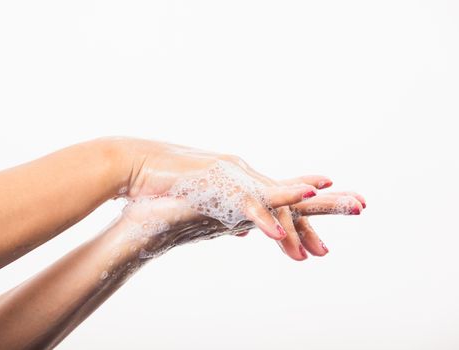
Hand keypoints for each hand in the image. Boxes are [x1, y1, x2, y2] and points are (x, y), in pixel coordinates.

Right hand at [112, 138, 365, 260]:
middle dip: (327, 204)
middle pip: (289, 193)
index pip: (281, 202)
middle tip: (362, 206)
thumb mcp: (201, 206)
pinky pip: (244, 205)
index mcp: (240, 184)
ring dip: (302, 217)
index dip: (306, 216)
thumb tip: (242, 232)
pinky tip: (280, 235)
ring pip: (274, 198)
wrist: (132, 167)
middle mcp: (241, 177)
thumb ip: (226, 216)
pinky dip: (264, 218)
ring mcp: (229, 179)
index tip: (331, 228)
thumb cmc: (162, 188)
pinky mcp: (211, 184)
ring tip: (328, 233)